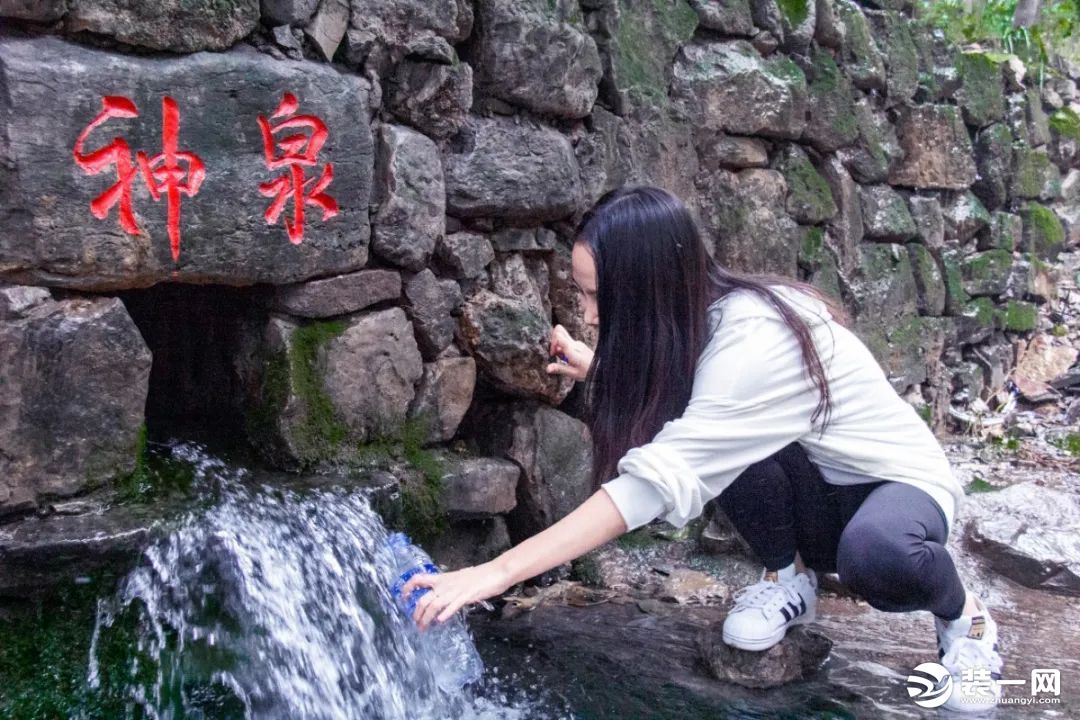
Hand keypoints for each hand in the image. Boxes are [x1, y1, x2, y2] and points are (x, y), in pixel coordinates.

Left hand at [399, 560, 513, 630]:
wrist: (495, 572)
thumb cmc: (479, 576)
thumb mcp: (459, 579)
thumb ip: (448, 586)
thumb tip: (441, 595)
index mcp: (443, 578)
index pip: (418, 579)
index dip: (407, 588)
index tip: (403, 598)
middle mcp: (446, 584)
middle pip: (423, 599)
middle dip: (416, 613)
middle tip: (415, 623)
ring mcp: (456, 590)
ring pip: (434, 605)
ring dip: (426, 618)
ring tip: (423, 628)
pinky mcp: (467, 596)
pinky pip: (453, 605)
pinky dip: (445, 613)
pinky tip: (440, 621)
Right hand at [546, 324, 593, 381]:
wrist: (601, 368)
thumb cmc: (588, 372)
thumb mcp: (573, 373)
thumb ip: (560, 369)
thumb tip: (547, 368)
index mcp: (572, 350)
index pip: (559, 336)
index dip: (552, 343)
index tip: (553, 353)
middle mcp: (575, 343)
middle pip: (559, 331)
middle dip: (553, 342)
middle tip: (555, 354)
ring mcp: (577, 342)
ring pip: (562, 336)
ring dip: (558, 346)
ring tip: (563, 358)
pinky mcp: (578, 344)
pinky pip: (567, 341)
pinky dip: (563, 348)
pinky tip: (568, 358)